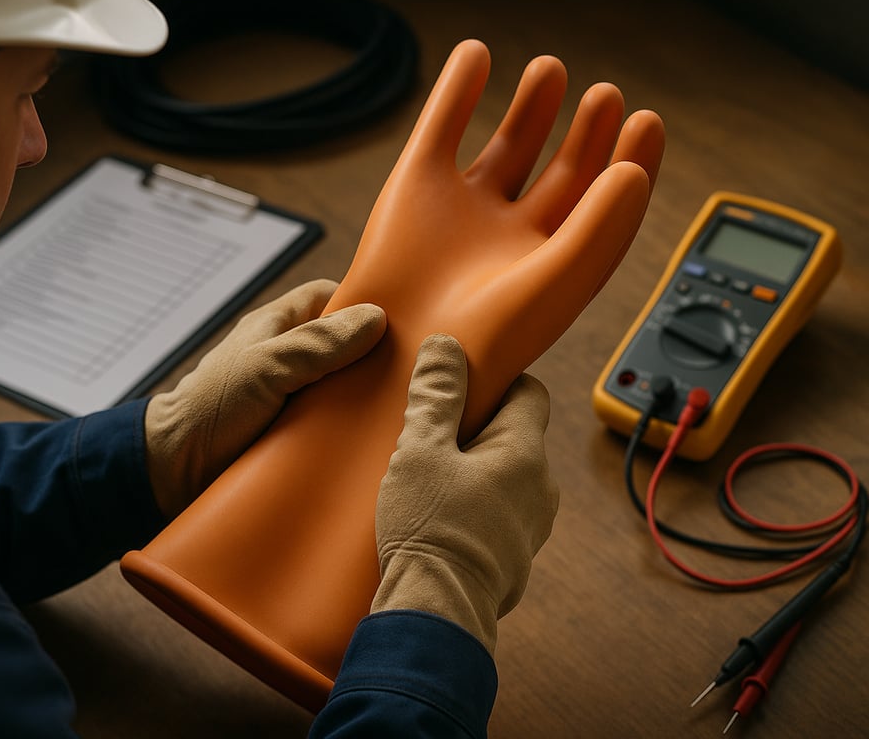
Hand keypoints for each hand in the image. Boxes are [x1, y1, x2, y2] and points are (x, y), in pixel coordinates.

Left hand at [144, 279, 385, 518]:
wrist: (172, 472)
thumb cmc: (209, 408)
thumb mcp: (265, 367)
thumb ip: (316, 344)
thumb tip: (374, 318)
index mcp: (278, 327)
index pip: (330, 297)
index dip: (363, 302)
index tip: (401, 319)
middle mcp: (289, 358)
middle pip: (345, 345)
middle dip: (374, 357)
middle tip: (411, 372)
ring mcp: (293, 396)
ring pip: (343, 389)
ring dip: (365, 401)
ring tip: (402, 411)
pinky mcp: (296, 434)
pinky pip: (333, 426)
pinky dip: (350, 434)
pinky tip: (376, 445)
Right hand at [324, 38, 664, 442]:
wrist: (394, 359)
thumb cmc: (479, 341)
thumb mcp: (555, 283)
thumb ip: (601, 227)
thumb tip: (633, 169)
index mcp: (552, 266)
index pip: (604, 205)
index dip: (630, 162)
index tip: (647, 121)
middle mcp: (510, 238)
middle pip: (562, 174)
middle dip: (587, 132)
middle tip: (606, 96)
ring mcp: (462, 212)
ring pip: (507, 148)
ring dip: (531, 108)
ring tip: (550, 70)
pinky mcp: (414, 190)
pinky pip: (441, 129)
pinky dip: (457, 91)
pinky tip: (475, 54)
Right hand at [372, 334, 555, 653]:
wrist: (435, 614)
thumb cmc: (429, 529)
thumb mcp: (420, 451)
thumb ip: (435, 397)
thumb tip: (446, 346)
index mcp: (524, 453)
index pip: (531, 393)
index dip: (499, 381)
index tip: (463, 386)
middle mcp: (541, 488)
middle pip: (516, 436)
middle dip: (478, 429)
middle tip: (432, 433)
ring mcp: (532, 527)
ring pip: (507, 478)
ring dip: (475, 472)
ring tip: (430, 478)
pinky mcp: (516, 559)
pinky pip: (500, 516)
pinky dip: (476, 508)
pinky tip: (438, 517)